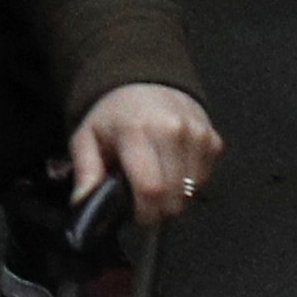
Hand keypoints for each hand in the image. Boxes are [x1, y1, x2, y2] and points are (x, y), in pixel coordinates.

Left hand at [61, 82, 219, 226]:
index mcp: (136, 131)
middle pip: (174, 197)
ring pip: (191, 192)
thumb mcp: (87, 138)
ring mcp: (196, 134)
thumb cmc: (115, 116)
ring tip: (158, 179)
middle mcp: (172, 130)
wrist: (145, 83)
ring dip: (175, 196)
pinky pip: (205, 178)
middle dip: (159, 209)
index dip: (144, 213)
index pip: (151, 188)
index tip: (136, 214)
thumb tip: (83, 202)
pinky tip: (174, 168)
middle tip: (144, 198)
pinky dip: (190, 182)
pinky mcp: (213, 139)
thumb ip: (86, 172)